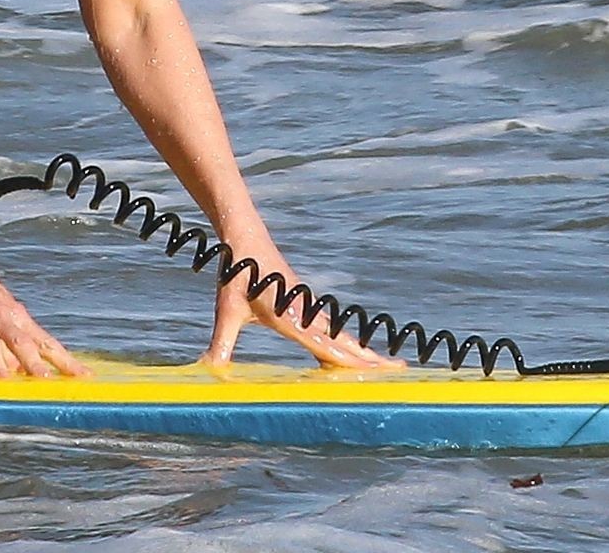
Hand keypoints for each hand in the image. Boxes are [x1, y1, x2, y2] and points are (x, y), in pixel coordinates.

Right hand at [0, 248, 89, 378]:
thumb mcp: (0, 319)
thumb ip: (12, 347)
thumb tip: (25, 375)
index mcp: (19, 317)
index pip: (47, 342)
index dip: (65, 360)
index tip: (84, 376)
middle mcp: (3, 313)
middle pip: (23, 341)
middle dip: (36, 362)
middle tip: (48, 382)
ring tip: (2, 379)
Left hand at [199, 233, 403, 370]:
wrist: (245, 236)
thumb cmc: (238, 273)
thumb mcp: (227, 311)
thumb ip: (221, 344)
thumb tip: (208, 370)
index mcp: (292, 318)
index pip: (326, 347)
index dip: (350, 363)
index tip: (375, 373)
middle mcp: (306, 314)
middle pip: (345, 342)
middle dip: (371, 359)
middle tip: (401, 372)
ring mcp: (309, 307)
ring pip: (341, 335)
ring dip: (363, 351)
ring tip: (385, 366)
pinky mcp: (305, 303)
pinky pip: (332, 327)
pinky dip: (347, 342)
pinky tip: (351, 350)